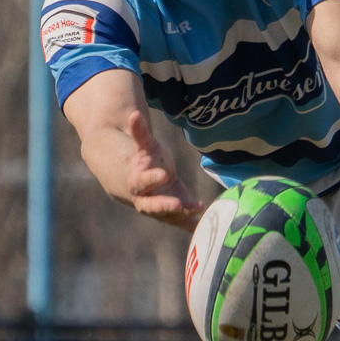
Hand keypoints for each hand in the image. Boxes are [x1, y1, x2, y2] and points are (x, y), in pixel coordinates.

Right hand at [123, 111, 203, 231]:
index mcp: (137, 182)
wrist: (136, 184)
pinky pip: (181, 223)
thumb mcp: (143, 146)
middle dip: (165, 206)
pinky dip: (191, 226)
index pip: (142, 182)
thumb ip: (139, 133)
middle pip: (152, 207)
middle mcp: (145, 200)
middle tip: (178, 205)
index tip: (164, 174)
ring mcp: (159, 210)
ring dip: (183, 215)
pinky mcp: (172, 215)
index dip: (152, 179)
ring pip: (169, 216)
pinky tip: (205, 226)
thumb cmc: (142, 161)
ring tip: (198, 208)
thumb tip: (134, 114)